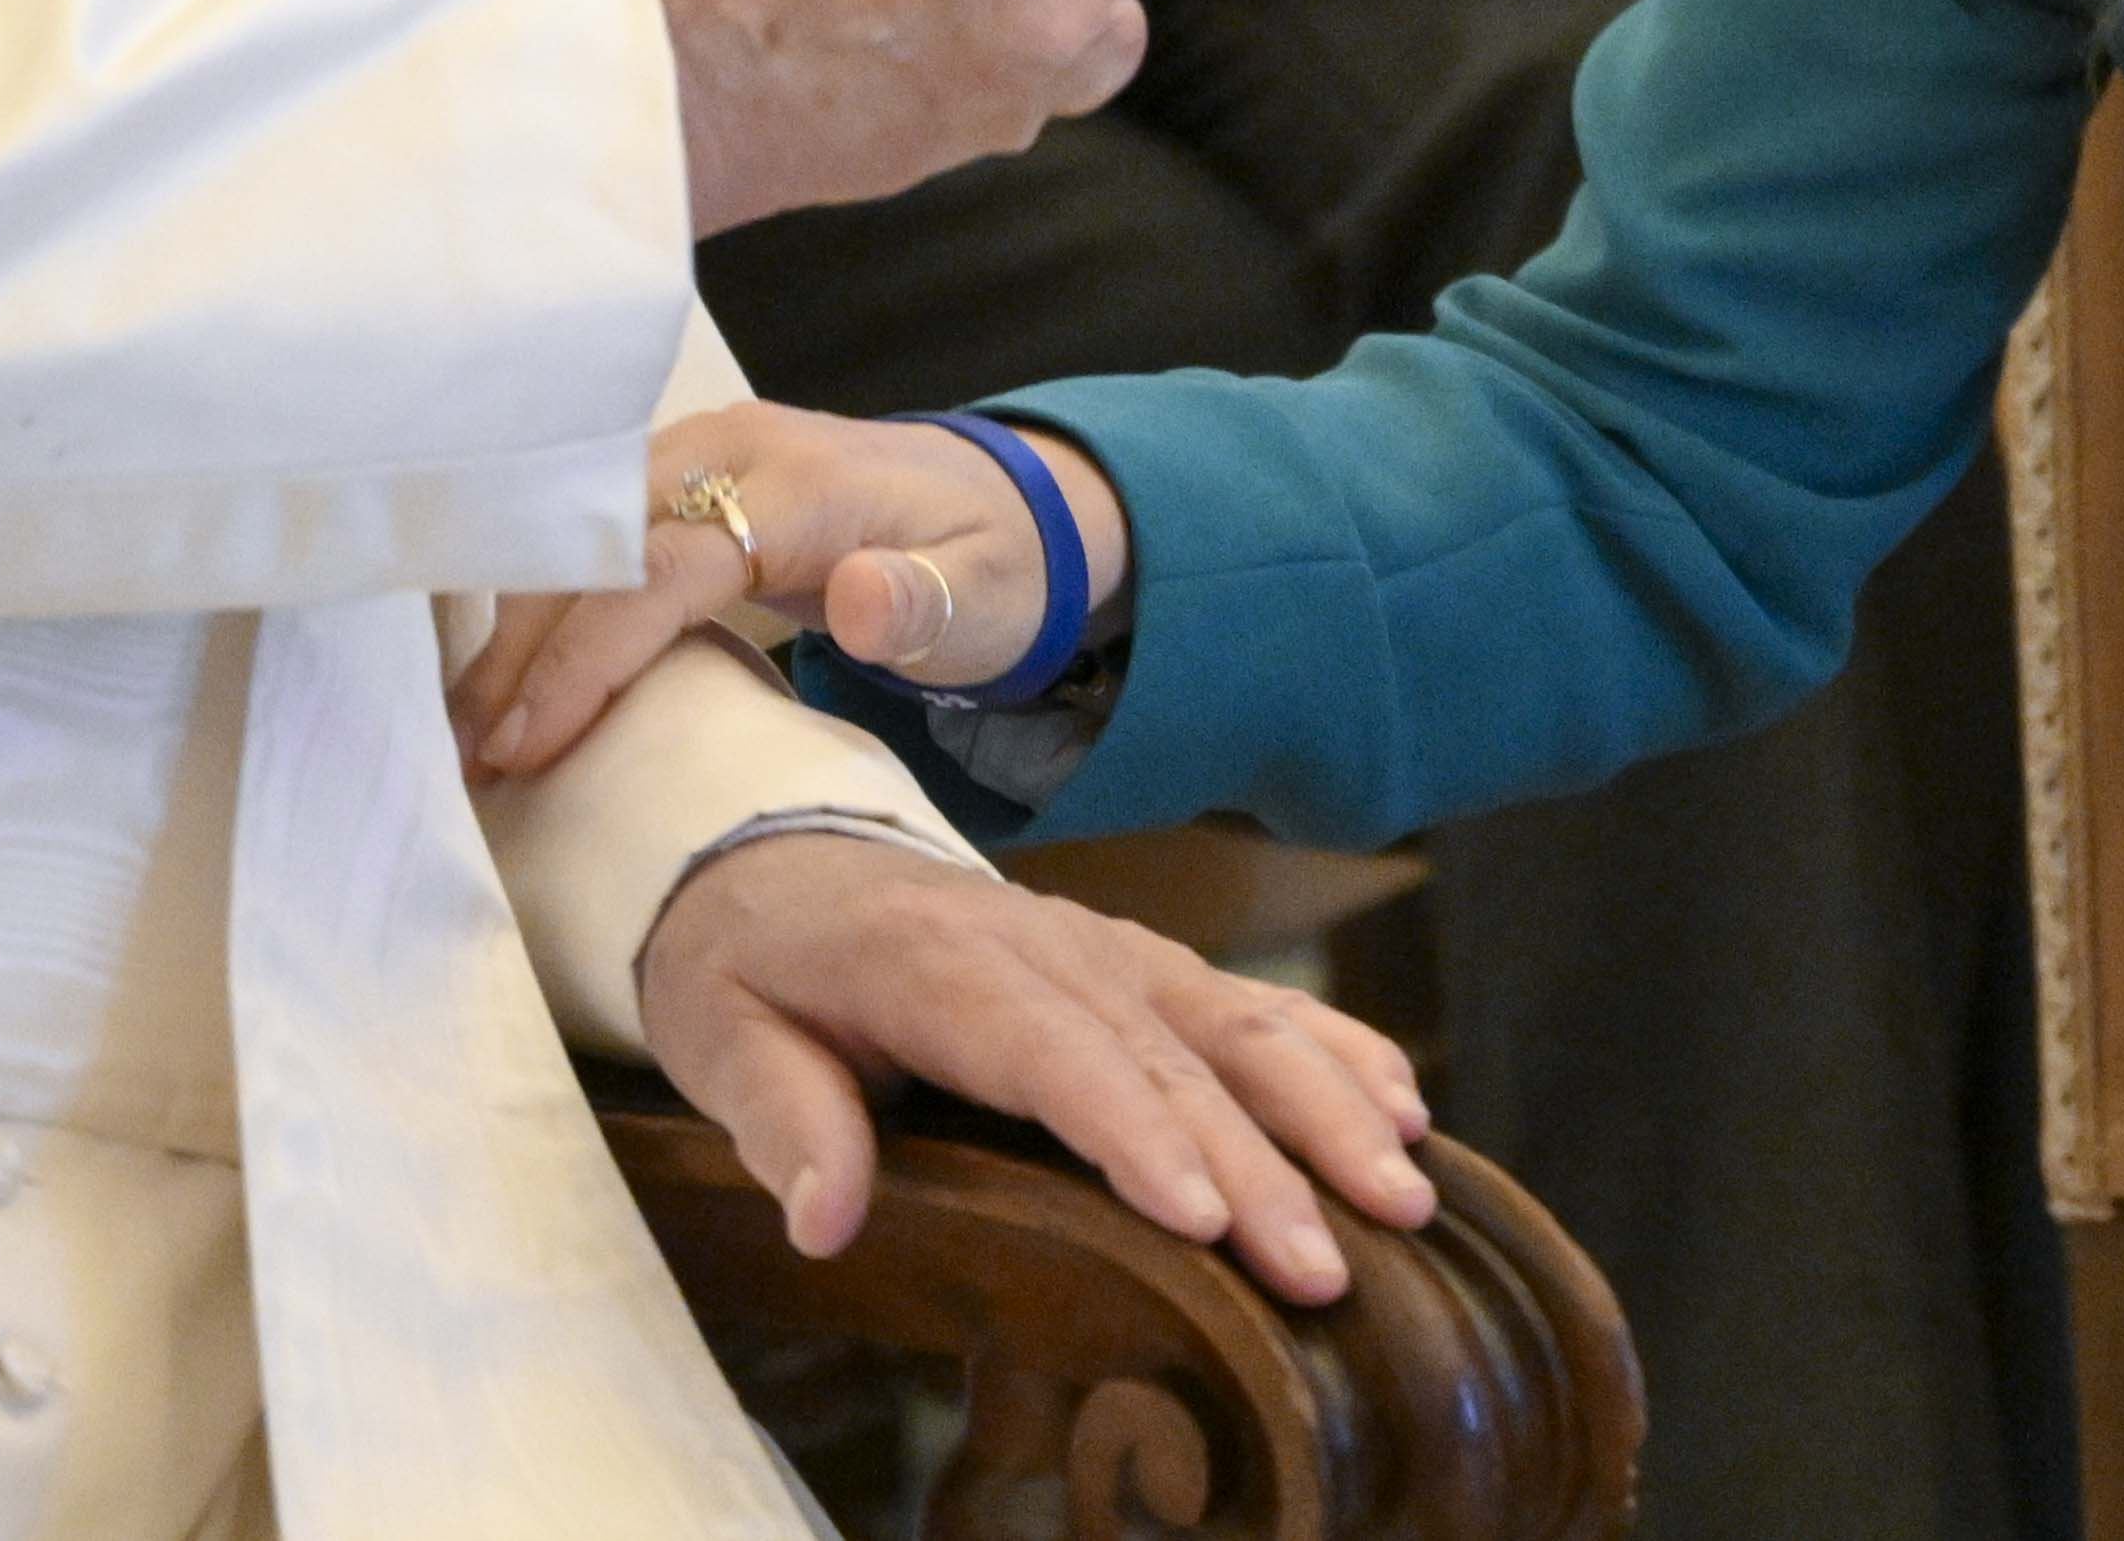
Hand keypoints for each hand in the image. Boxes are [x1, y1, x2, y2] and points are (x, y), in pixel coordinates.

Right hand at [466, 402, 1134, 777]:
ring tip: (466, 739)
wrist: (1009, 502)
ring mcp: (700, 457)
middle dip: (520, 652)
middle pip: (594, 546)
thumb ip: (926, 602)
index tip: (525, 744)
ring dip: (516, 634)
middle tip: (464, 761)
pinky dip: (543, 610)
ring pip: (576, 541)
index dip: (587, 657)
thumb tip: (861, 600)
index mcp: (799, 482)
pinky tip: (506, 684)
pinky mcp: (682, 483)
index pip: (662, 565)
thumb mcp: (988, 597)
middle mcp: (731, 450)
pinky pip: (592, 541)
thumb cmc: (994, 563)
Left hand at [635, 827, 1430, 1299]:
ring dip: (1328, 1107)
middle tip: (1327, 1266)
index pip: (1053, 1054)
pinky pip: (1248, 1001)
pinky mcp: (1139, 962)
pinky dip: (1333, 1049)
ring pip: (1235, 1022)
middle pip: (1169, 1056)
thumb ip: (777, 1119)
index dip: (1135, 1133)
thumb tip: (822, 1216)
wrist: (772, 856)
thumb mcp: (719, 1035)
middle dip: (1262, 1162)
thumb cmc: (750, 966)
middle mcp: (1047, 946)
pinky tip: (1404, 1104)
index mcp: (939, 964)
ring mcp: (1107, 948)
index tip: (1204, 1219)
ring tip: (1403, 1194)